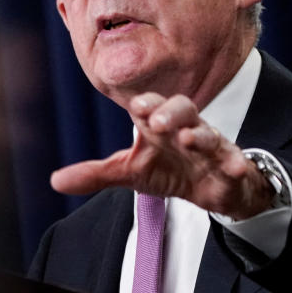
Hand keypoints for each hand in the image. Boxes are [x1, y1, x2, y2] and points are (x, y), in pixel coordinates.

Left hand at [50, 93, 273, 219]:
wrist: (210, 188)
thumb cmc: (167, 169)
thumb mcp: (130, 172)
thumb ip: (95, 174)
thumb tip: (54, 181)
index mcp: (159, 124)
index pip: (151, 106)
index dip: (146, 104)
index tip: (135, 106)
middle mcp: (186, 128)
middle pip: (182, 109)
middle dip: (171, 112)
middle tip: (158, 121)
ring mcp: (210, 147)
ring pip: (209, 133)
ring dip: (200, 134)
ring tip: (189, 139)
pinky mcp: (230, 166)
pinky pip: (236, 161)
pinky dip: (237, 163)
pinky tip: (236, 167)